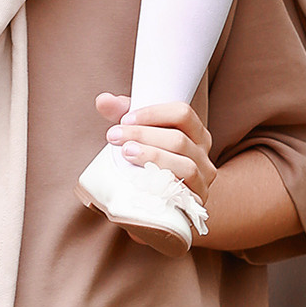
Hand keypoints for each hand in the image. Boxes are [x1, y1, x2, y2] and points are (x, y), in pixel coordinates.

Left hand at [96, 93, 215, 210]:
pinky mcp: (195, 204)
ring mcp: (203, 181)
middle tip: (114, 137)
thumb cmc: (150, 164)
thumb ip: (123, 116)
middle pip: (179, 140)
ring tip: (126, 154)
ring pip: (185, 166)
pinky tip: (141, 181)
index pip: (182, 113)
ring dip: (153, 157)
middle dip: (143, 135)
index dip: (153, 113)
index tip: (124, 119)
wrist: (163, 206)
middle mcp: (203, 155)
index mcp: (195, 133)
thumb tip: (102, 100)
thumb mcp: (139, 137)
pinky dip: (162, 184)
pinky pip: (184, 193)